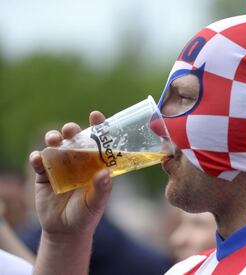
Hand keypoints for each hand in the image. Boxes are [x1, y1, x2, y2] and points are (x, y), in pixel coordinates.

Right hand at [29, 111, 111, 241]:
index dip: (98, 126)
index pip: (98, 141)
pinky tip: (38, 158)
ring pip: (55, 145)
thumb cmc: (86, 215)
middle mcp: (78, 160)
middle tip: (71, 131)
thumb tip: (106, 173)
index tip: (96, 115)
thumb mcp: (96, 203)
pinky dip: (37, 157)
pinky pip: (39, 162)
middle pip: (74, 138)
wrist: (65, 231)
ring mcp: (60, 166)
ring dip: (53, 139)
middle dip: (71, 130)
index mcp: (95, 163)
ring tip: (55, 141)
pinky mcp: (44, 175)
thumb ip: (102, 188)